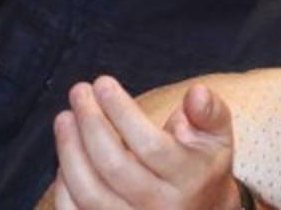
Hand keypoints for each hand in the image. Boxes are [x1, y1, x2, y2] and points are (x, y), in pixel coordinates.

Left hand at [51, 75, 237, 209]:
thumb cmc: (199, 166)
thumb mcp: (216, 138)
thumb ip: (210, 112)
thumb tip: (196, 93)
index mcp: (189, 180)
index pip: (150, 146)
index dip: (122, 112)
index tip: (103, 83)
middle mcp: (161, 208)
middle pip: (114, 166)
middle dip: (90, 123)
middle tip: (80, 92)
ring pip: (89, 193)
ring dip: (69, 151)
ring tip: (65, 118)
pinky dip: (63, 184)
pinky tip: (67, 153)